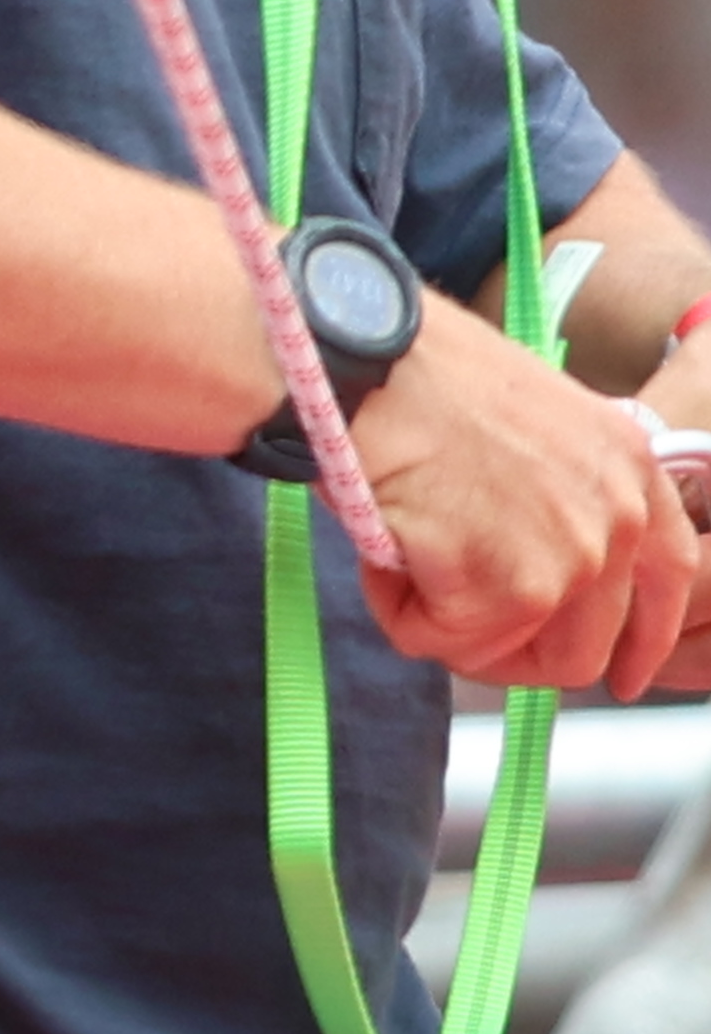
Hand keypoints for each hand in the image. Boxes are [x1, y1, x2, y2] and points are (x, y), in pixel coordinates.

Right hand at [352, 293, 693, 692]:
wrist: (366, 359)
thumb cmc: (418, 373)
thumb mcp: (534, 418)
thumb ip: (560, 490)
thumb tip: (527, 558)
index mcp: (630, 467)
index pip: (667, 583)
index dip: (638, 641)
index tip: (619, 674)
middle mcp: (617, 518)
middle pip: (581, 649)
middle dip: (511, 648)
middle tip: (449, 614)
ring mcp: (567, 559)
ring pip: (507, 656)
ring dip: (448, 628)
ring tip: (403, 566)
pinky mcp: (501, 587)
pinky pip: (438, 640)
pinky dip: (397, 609)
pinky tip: (380, 552)